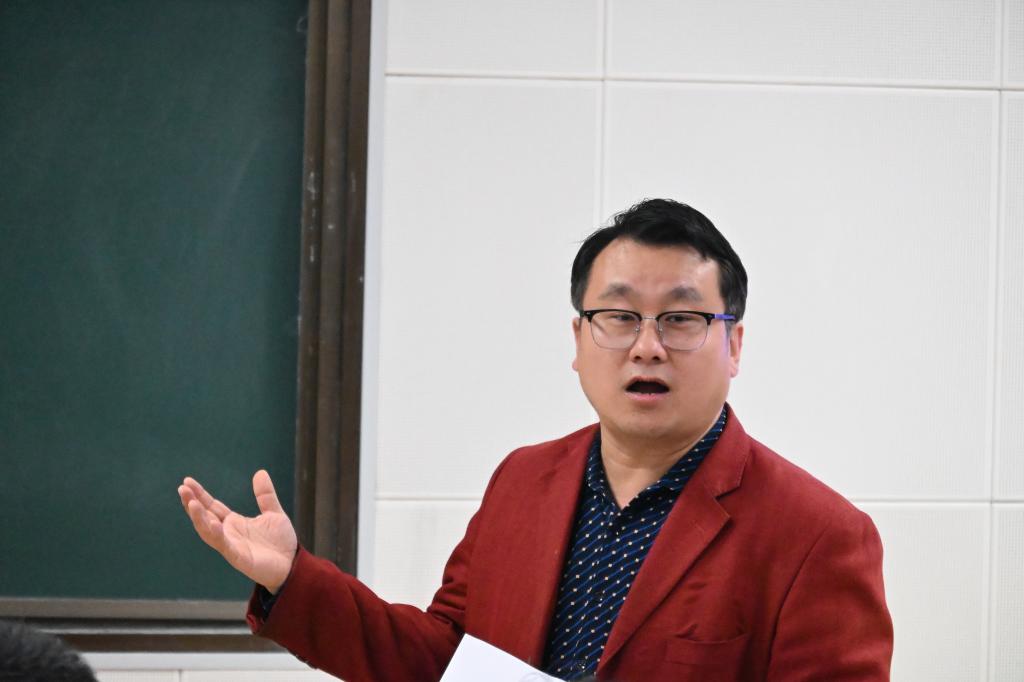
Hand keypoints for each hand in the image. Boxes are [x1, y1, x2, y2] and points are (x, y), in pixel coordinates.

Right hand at [178, 470, 297, 593]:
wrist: (293, 564)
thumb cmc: (281, 543)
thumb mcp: (273, 513)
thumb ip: (265, 495)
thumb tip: (260, 472)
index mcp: (234, 523)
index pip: (212, 507)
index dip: (200, 495)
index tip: (187, 482)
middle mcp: (228, 534)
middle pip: (205, 517)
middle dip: (192, 503)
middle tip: (182, 488)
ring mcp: (231, 546)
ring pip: (208, 532)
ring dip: (199, 518)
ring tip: (191, 503)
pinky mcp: (239, 558)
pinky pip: (225, 546)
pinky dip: (217, 535)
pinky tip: (212, 523)